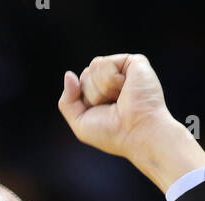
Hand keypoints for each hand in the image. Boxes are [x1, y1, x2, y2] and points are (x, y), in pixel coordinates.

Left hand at [58, 54, 204, 192]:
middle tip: (113, 108)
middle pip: (86, 74)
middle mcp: (114, 80)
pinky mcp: (134, 62)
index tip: (103, 115)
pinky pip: (105, 63)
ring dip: (102, 89)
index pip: (80, 83)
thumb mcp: (80, 123)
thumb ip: (67, 101)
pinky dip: (110, 81)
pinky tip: (126, 89)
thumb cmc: (112, 133)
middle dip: (92, 94)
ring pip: (94, 66)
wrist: (137, 133)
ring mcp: (125, 70)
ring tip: (120, 99)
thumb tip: (68, 74)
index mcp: (103, 94)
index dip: (85, 100)